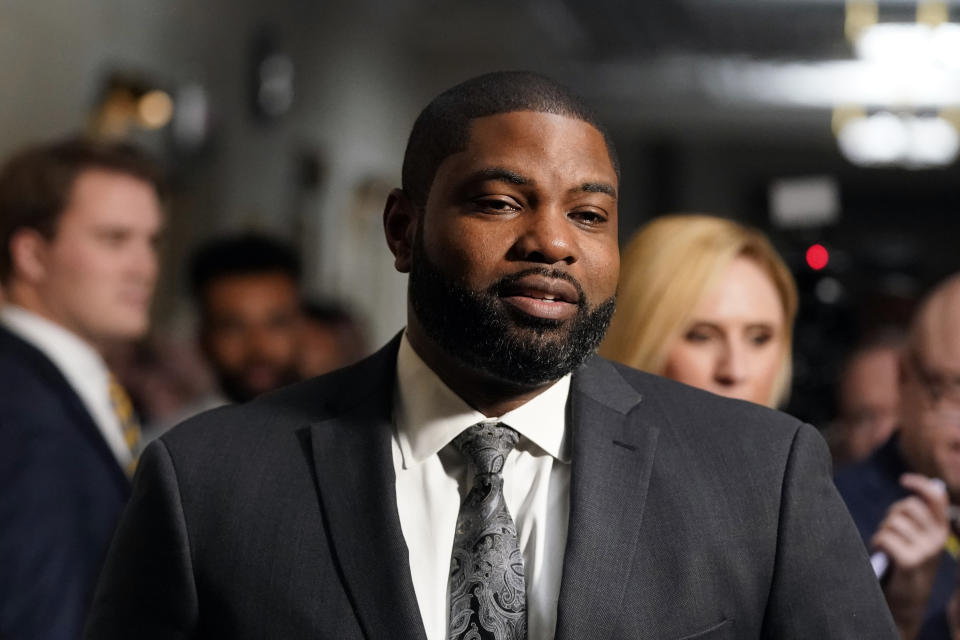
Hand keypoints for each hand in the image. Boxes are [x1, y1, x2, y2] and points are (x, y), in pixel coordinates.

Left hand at [872, 474, 949, 639]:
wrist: (907, 601)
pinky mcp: (909, 561)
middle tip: (890, 531)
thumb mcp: (921, 538)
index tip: (903, 480)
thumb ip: (921, 516)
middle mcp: (937, 539)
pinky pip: (884, 537)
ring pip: (893, 522)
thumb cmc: (908, 563)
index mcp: (942, 530)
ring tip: (887, 546)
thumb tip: (924, 485)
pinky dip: (877, 542)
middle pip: (906, 507)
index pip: (936, 497)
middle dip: (892, 514)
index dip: (919, 484)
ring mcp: (925, 551)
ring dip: (883, 530)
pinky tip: (881, 553)